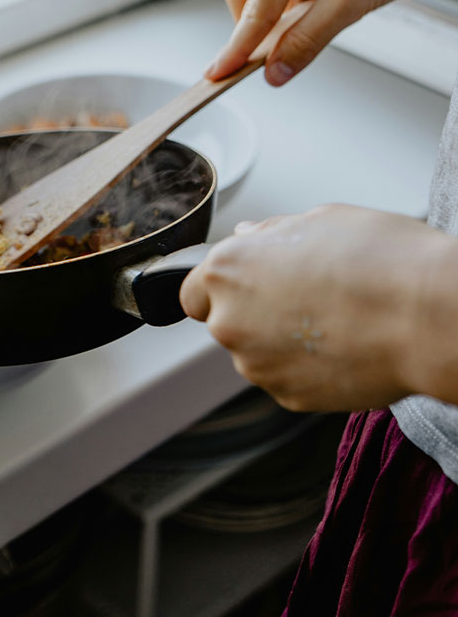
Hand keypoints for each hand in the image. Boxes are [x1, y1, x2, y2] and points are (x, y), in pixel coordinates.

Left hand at [180, 204, 457, 411]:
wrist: (424, 316)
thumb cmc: (378, 259)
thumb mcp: (320, 219)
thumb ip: (271, 233)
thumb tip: (250, 236)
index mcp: (228, 269)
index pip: (192, 291)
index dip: (220, 288)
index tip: (247, 284)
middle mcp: (230, 321)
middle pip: (225, 322)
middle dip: (254, 312)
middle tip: (304, 296)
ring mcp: (257, 365)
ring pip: (256, 353)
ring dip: (280, 341)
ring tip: (333, 319)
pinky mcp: (288, 397)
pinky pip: (286, 378)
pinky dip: (306, 367)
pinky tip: (343, 345)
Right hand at [206, 0, 457, 85]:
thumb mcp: (354, 1)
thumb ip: (308, 40)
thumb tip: (275, 71)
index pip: (253, 8)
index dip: (236, 48)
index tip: (216, 75)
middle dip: (256, 30)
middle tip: (273, 61)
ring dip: (282, 19)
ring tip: (325, 20)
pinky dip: (298, 8)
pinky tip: (329, 8)